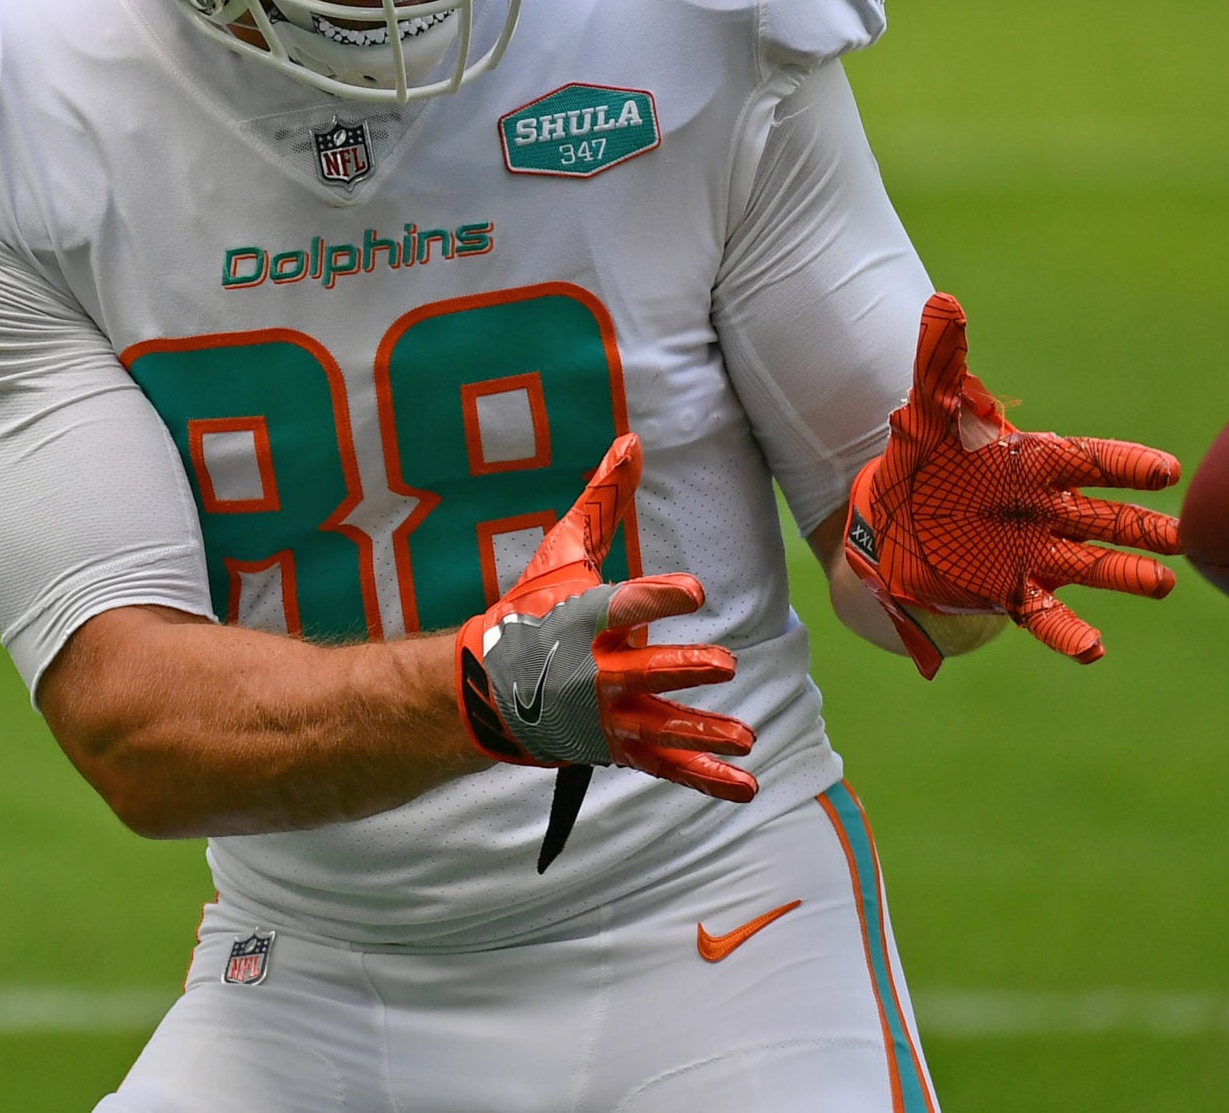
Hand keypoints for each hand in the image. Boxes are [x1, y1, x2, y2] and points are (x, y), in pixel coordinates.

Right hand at [455, 434, 758, 803]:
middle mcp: (590, 673)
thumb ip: (603, 500)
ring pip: (657, 729)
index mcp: (577, 621)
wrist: (484, 691)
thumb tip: (633, 440)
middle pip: (640, 673)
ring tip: (745, 739)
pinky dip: (704, 779)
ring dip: (702, 735)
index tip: (694, 590)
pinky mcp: (615, 747)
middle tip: (723, 665)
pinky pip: (664, 767)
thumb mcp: (562, 553)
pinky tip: (745, 787)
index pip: (619, 606)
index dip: (655, 598)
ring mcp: (603, 717)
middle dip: (679, 672)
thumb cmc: (528, 614)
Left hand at [843, 293, 1181, 676]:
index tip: (1167, 471)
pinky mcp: (1009, 592)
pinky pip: (1046, 615)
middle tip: (1186, 536)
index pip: (1091, 461)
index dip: (1127, 466)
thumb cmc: (922, 460)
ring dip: (1125, 574)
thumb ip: (940, 362)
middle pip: (1106, 517)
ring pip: (1091, 565)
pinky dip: (1069, 632)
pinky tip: (1094, 649)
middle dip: (1143, 526)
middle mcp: (1045, 509)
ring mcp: (1033, 553)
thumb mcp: (925, 410)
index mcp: (1034, 462)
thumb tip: (942, 303)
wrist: (890, 520)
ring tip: (1163, 582)